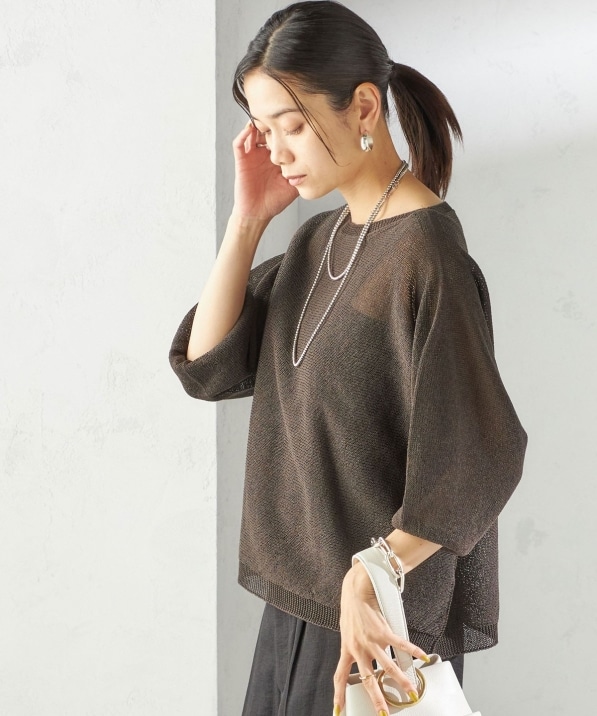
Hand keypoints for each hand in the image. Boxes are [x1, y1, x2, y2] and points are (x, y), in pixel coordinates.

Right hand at [231, 122, 298, 221]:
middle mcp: (264, 154)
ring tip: (265, 117)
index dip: (286, 129)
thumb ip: (303, 174)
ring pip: (252, 133)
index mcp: (277, 158)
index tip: (295, 120)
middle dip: (273, 122)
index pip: (281, 137)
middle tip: (280, 115)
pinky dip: (243, 135)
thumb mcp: (293, 186)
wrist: (258, 214)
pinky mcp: (241, 161)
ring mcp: (252, 156)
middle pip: (267, 131)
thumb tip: (318, 164)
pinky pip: (239, 144)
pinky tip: (250, 129)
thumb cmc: (274, 201)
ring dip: (258, 124)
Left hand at [333, 562, 428, 714]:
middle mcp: (358, 648)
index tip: (338, 710)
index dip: (339, 695)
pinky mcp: (383, 631)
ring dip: (401, 680)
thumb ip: (353, 648)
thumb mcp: (347, 633)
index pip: (340, 677)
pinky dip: (413, 651)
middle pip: (368, 679)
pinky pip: (400, 645)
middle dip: (377, 698)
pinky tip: (422, 657)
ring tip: (410, 691)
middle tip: (383, 712)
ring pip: (388, 666)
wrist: (356, 591)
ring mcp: (371, 641)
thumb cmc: (352, 610)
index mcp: (347, 649)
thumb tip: (360, 659)